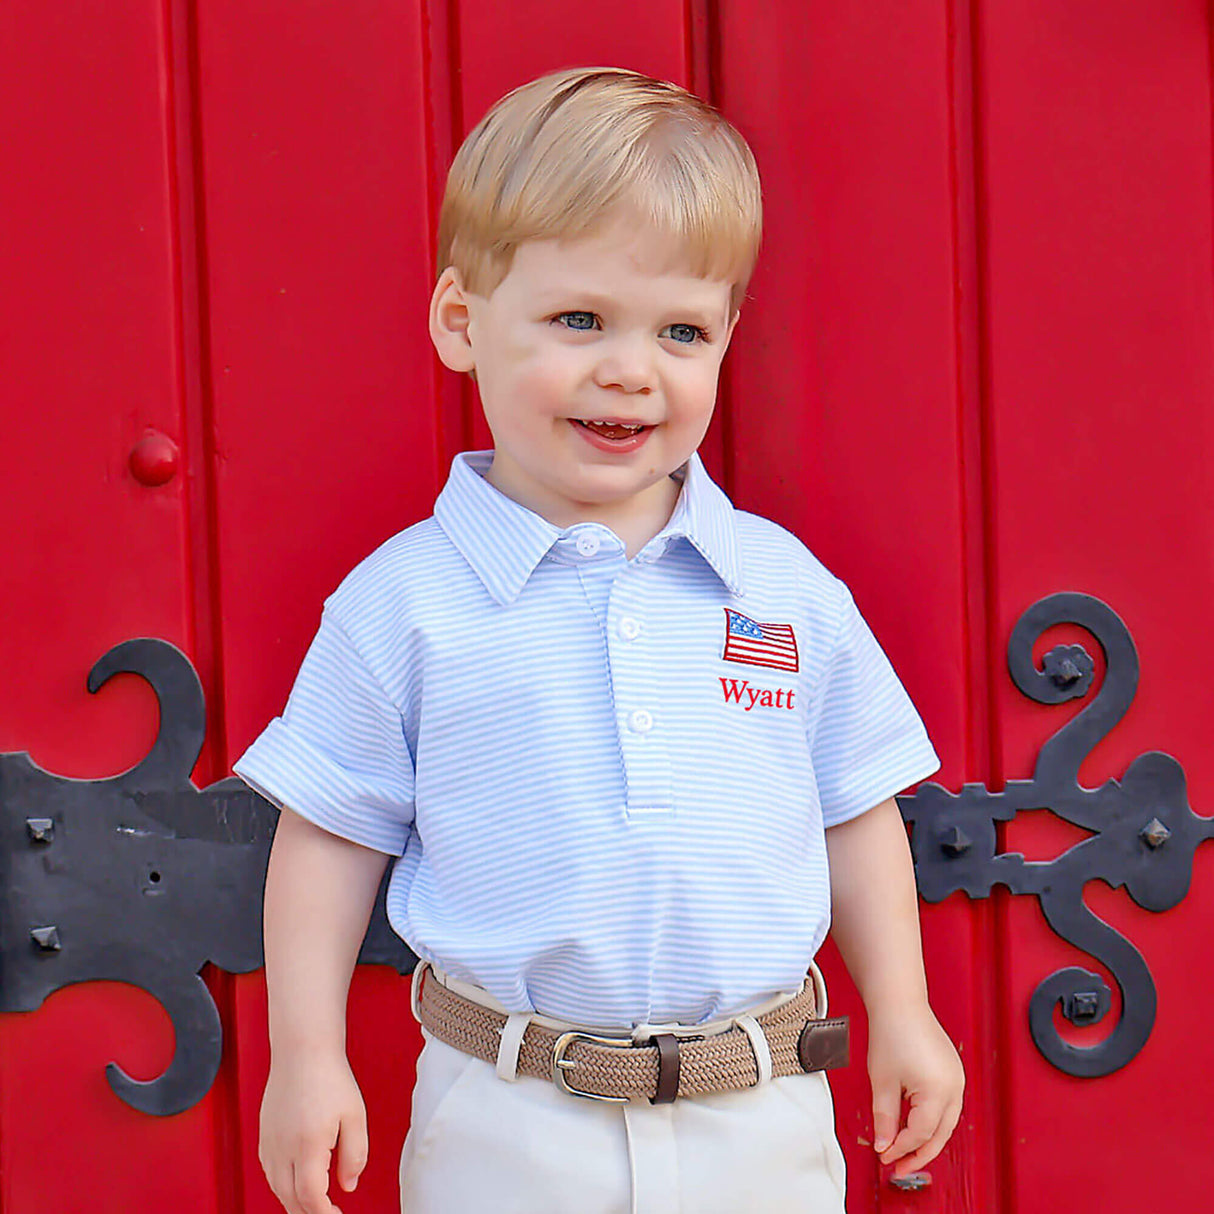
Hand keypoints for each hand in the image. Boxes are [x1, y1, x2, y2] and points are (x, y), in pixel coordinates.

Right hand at [259, 1051, 368, 1213]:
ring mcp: (269, 1143)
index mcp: (307, 1145)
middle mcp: (282, 1148)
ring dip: (295, 1201)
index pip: (310, 1197)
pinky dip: (283, 1185)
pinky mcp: (263, 1137)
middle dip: (309, 1212)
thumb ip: (355, 1155)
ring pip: (277, 1188)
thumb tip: (348, 1185)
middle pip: (290, 1199)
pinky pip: (270, 1173)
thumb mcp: (354, 1116)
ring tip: (316, 1202)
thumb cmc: (329, 1078)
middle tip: (330, 1211)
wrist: (302, 1051)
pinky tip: (298, 1181)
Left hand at [867, 1004, 963, 1178]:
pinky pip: (947, 1106)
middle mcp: (954, 1087)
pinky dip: (933, 1121)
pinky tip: (915, 1126)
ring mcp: (957, 1079)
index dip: (901, 1149)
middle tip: (898, 1166)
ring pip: (946, 1123)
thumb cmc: (891, 1032)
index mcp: (938, 1090)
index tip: (884, 1155)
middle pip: (939, 1134)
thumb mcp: (882, 1081)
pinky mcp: (953, 1072)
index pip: (920, 1134)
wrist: (900, 1003)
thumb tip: (884, 1144)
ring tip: (906, 1151)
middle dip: (918, 1154)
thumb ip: (884, 1118)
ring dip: (927, 1139)